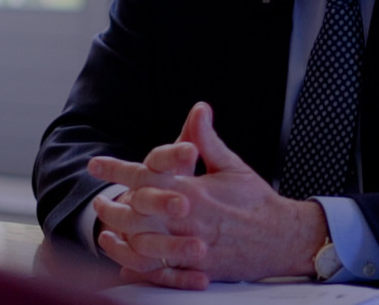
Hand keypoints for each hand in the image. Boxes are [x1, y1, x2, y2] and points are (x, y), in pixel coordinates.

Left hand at [87, 102, 327, 288]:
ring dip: (121, 234)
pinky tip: (125, 258)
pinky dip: (138, 263)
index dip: (116, 169)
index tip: (95, 164)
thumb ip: (207, 140)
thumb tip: (198, 109)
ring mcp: (191, 245)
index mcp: (194, 190)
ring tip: (106, 229)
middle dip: (112, 206)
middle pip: (137, 212)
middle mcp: (189, 218)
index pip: (146, 175)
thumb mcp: (231, 165)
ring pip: (143, 242)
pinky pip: (159, 269)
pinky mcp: (197, 268)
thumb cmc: (257, 201)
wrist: (283, 238)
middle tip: (98, 202)